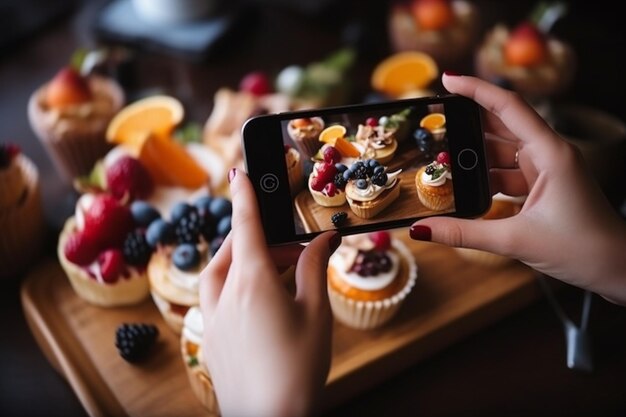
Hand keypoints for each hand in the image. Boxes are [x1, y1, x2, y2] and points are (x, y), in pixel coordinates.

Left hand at [199, 168, 340, 416]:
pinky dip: (234, 286)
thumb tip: (323, 239)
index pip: (246, 224)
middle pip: (235, 249)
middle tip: (290, 248)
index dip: (244, 194)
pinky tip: (257, 303)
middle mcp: (224, 295)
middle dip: (259, 238)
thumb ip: (314, 268)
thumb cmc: (298, 368)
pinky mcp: (210, 339)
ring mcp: (212, 319)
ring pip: (221, 273)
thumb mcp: (315, 312)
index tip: (239, 171)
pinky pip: (216, 298)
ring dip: (243, 261)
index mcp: (252, 282)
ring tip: (275, 272)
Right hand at [410, 74, 625, 304]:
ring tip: (444, 164)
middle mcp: (549, 155)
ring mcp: (546, 170)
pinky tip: (467, 188)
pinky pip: (507, 173)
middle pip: (501, 126)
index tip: (447, 80)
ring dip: (475, 158)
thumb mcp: (516, 240)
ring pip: (502, 152)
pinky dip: (486, 178)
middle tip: (435, 127)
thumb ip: (464, 233)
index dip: (476, 90)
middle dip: (467, 126)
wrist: (618, 269)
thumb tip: (422, 229)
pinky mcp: (543, 186)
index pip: (508, 107)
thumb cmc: (583, 249)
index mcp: (551, 154)